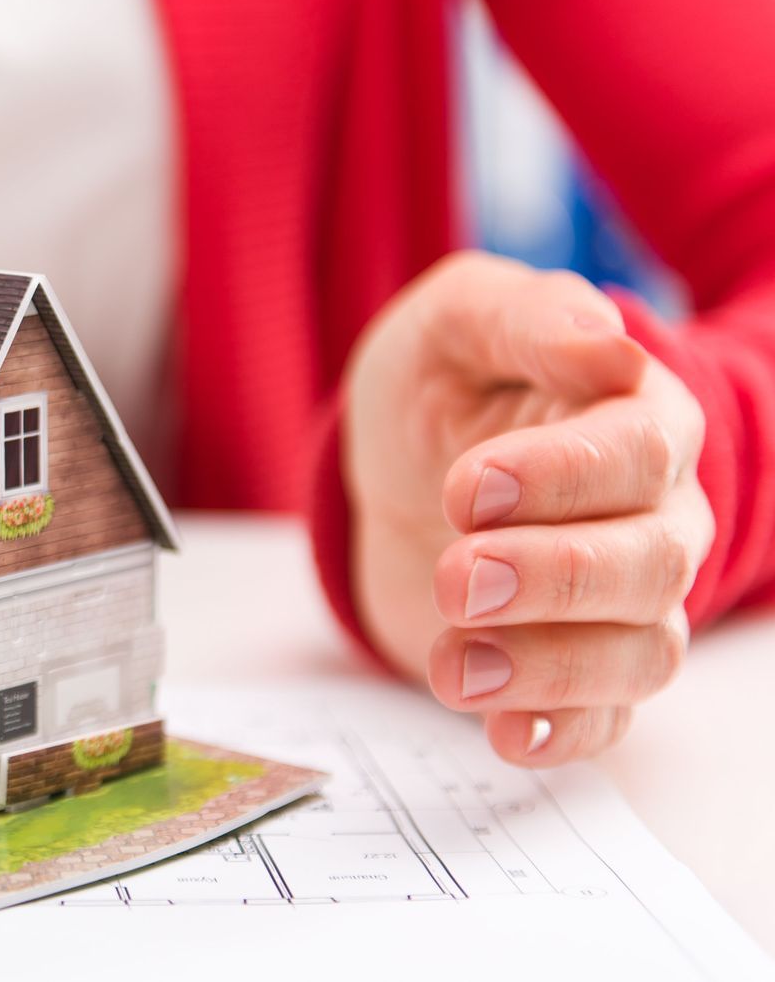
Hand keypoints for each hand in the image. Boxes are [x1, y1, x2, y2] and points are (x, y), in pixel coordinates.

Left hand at [344, 251, 709, 764]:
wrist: (398, 465)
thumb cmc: (442, 382)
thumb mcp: (459, 322)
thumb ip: (529, 320)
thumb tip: (609, 342)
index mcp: (638, 418)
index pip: (640, 454)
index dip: (562, 476)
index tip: (466, 488)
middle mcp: (656, 516)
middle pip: (652, 564)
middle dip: (555, 577)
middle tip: (457, 578)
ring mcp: (625, 602)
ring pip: (641, 653)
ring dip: (550, 667)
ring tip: (453, 664)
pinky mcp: (575, 667)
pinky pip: (605, 721)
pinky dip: (562, 734)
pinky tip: (503, 733)